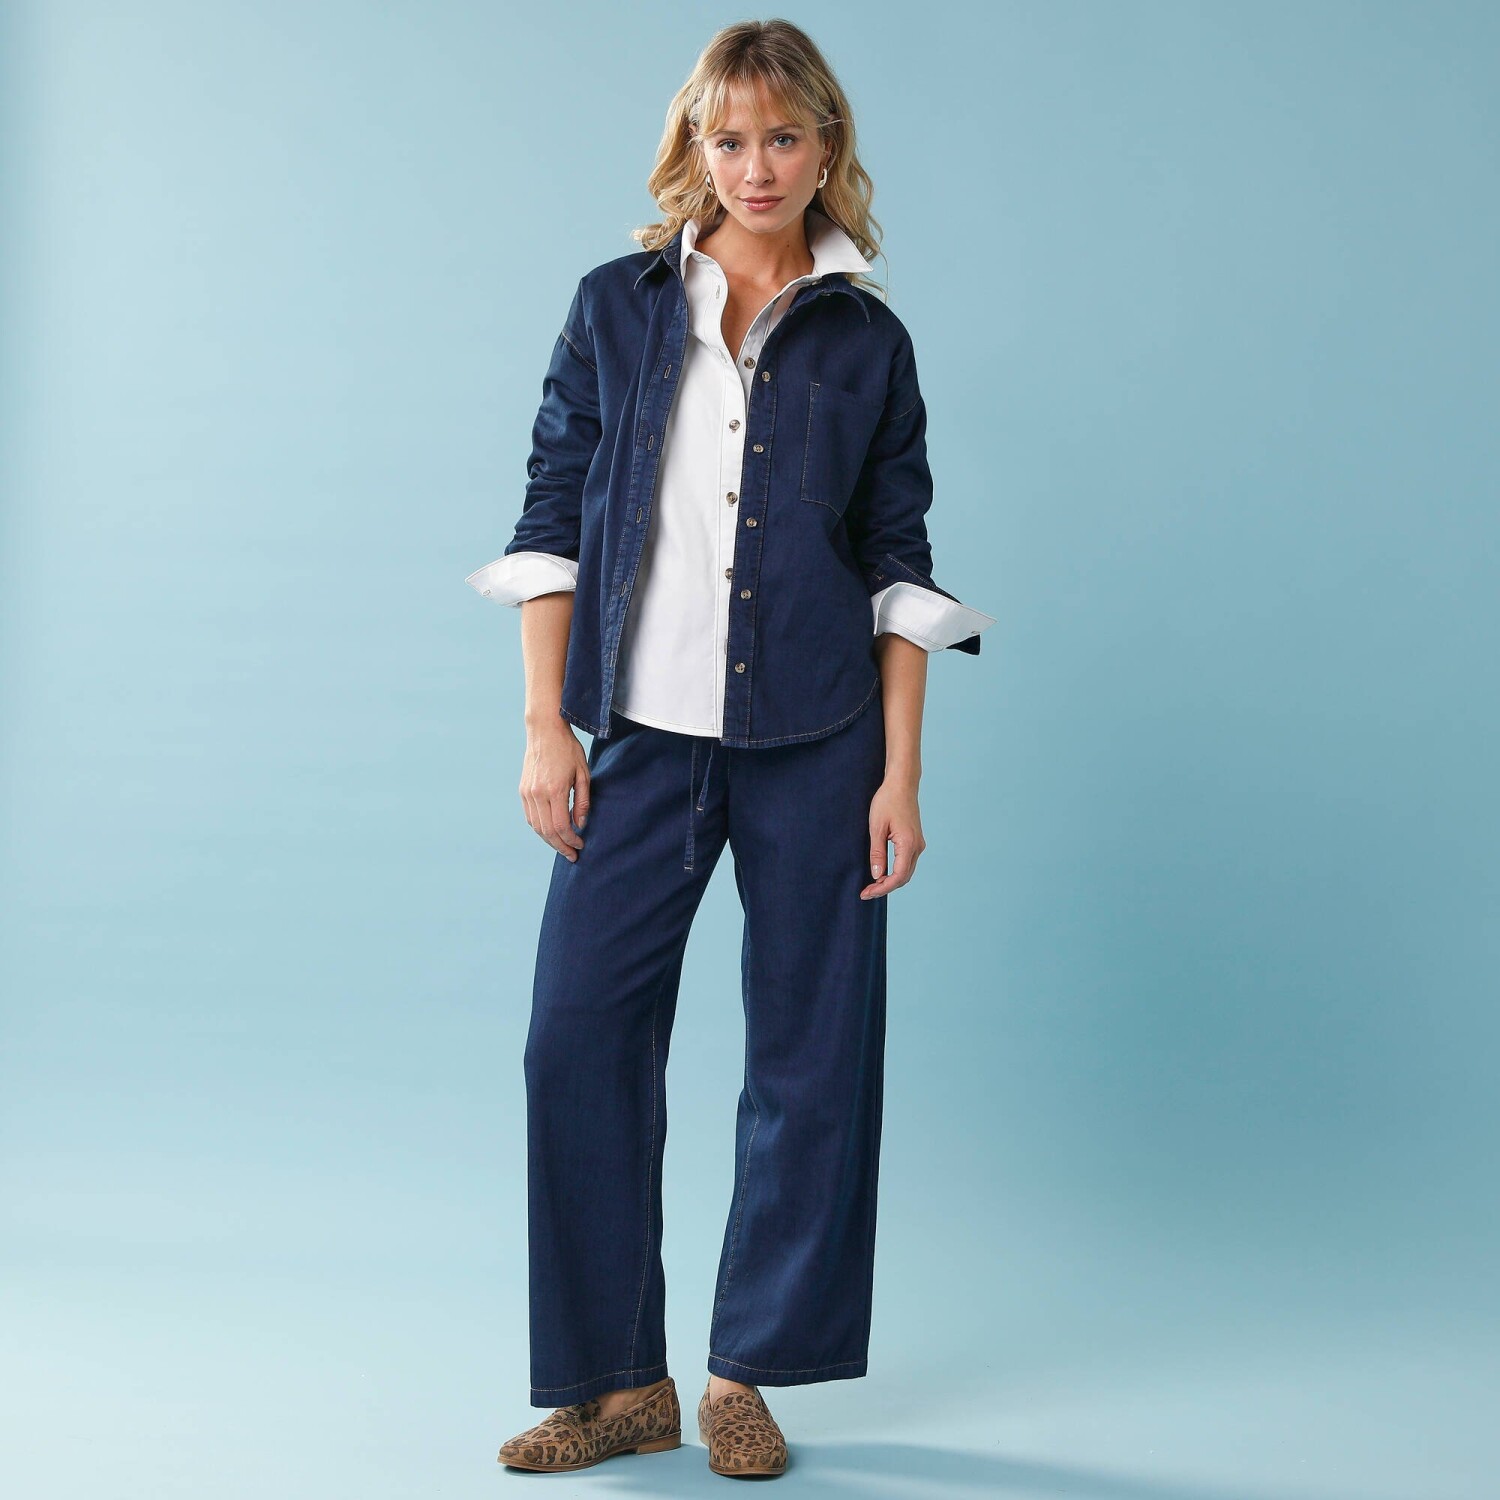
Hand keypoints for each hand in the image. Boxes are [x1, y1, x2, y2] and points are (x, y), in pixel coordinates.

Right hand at [520, 720, 589, 860]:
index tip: (581, 845)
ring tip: (563, 846)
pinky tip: (551, 832)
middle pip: (547, 831)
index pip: (562, 826)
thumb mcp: (583, 773)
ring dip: (550, 840)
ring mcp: (527, 793)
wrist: (544, 731)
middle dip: (561, 846)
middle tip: (572, 854)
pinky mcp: (523, 790)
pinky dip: (540, 828)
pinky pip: (530, 817)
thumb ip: (583, 801)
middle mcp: (537, 794)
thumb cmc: (568, 749)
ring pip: (536, 827)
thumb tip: (581, 824)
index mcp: (555, 790)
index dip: (571, 840)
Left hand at [860, 776, 924, 898]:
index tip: (866, 893)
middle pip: (903, 877)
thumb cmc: (887, 801)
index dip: (882, 888)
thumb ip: (877, 852)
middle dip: (885, 888)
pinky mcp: (915, 840)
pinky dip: (895, 872)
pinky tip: (882, 873)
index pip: (897, 877)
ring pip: (906, 872)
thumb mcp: (876, 827)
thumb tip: (877, 875)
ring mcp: (918, 844)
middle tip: (866, 892)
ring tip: (872, 885)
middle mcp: (917, 846)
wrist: (902, 784)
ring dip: (890, 881)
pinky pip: (907, 863)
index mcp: (908, 844)